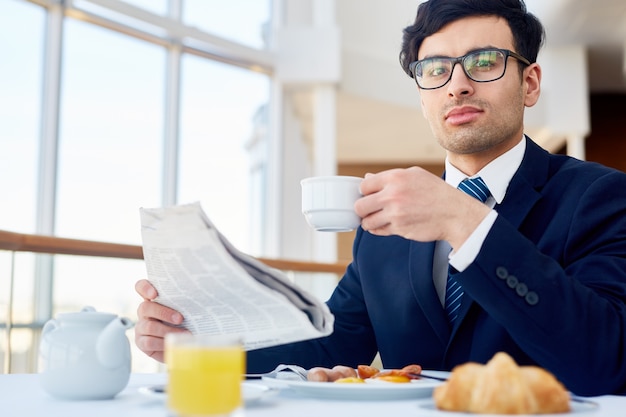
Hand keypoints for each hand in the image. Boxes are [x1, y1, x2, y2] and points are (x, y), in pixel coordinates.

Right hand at [134, 279, 188, 362]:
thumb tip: (201, 298)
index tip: (154, 294)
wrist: (180, 345)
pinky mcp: (141, 342)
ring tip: (184, 333)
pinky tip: (173, 343)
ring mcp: (141, 327)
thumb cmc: (184, 322)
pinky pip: (149, 342)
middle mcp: (145, 312)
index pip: (141, 287)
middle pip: (145, 307)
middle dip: (164, 313)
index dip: (145, 288)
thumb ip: (185, 303)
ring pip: (149, 326)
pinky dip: (163, 343)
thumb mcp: (184, 311)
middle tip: (180, 319)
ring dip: (168, 330)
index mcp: (153, 299)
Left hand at [354, 167, 489, 249]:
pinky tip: (386, 224)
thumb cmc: (437, 193)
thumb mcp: (415, 175)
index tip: (370, 195)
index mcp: (395, 178)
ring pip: (366, 222)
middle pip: (360, 205)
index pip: (364, 185)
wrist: (455, 214)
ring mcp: (395, 214)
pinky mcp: (399, 229)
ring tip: (378, 219)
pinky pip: (378, 231)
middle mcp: (393, 195)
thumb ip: (390, 177)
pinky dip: (379, 229)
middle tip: (369, 209)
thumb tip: (368, 179)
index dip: (365, 191)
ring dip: (369, 221)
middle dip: (363, 209)